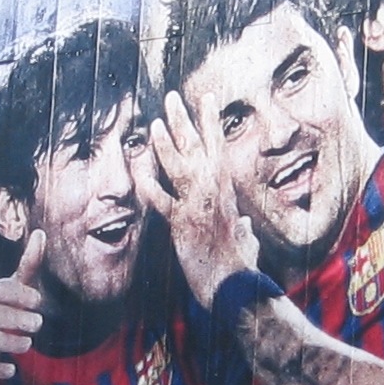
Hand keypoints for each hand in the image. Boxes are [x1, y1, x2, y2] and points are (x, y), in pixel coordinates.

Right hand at [0, 230, 45, 380]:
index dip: (17, 294)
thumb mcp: (16, 286)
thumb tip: (40, 232)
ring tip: (28, 345)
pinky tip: (11, 371)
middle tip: (38, 324)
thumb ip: (29, 263)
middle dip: (15, 319)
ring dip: (7, 342)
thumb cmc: (3, 308)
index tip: (38, 300)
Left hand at [138, 90, 257, 305]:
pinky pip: (161, 200)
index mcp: (227, 193)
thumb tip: (246, 228)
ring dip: (166, 143)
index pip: (218, 148)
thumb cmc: (241, 268)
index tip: (205, 98)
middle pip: (198, 147)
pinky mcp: (183, 223)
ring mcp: (198, 206)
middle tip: (172, 97)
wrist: (235, 287)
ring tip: (154, 122)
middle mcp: (214, 193)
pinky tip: (138, 168)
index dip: (210, 122)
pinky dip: (148, 183)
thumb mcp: (245, 243)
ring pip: (180, 167)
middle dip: (185, 120)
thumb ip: (244, 231)